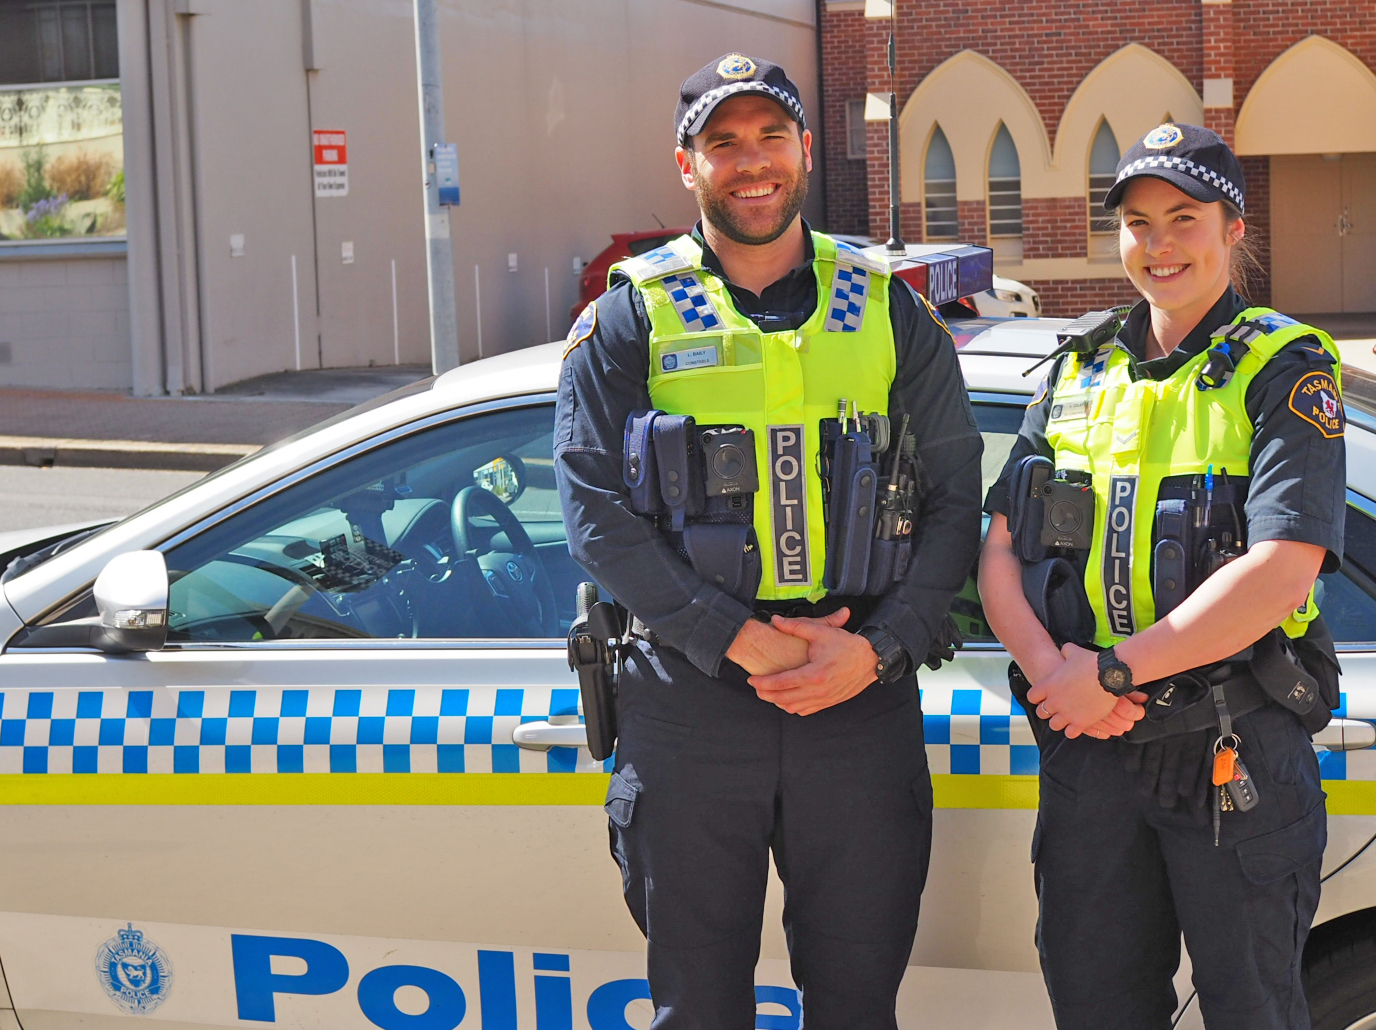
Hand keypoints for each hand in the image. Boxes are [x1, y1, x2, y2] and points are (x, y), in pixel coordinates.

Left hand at [747, 609, 878, 715]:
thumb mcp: (821, 632)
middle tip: (756, 687)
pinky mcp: (829, 703)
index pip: (782, 682)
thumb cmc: (846, 645)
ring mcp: (824, 699)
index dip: (763, 683)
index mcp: (814, 674)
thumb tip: (775, 620)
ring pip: (793, 708)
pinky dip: (793, 707)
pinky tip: (787, 698)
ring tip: (769, 692)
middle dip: (766, 694)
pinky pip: (806, 711)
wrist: (870, 659)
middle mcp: (818, 691)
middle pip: (784, 698)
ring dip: (778, 702)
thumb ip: (796, 626)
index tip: (751, 679)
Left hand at [1026, 643, 1146, 737]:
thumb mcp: (1073, 652)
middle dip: (1047, 711)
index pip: (1032, 697)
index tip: (1043, 697)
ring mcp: (1067, 714)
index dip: (1038, 697)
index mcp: (1048, 685)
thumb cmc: (1091, 663)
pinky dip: (1072, 731)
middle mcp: (1054, 701)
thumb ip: (1065, 652)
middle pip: (1041, 713)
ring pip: (1054, 725)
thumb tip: (1065, 650)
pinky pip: (1070, 734)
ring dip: (1059, 722)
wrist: (1109, 675)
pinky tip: (1077, 725)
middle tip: (1054, 709)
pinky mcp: (1081, 723)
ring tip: (1065, 719)